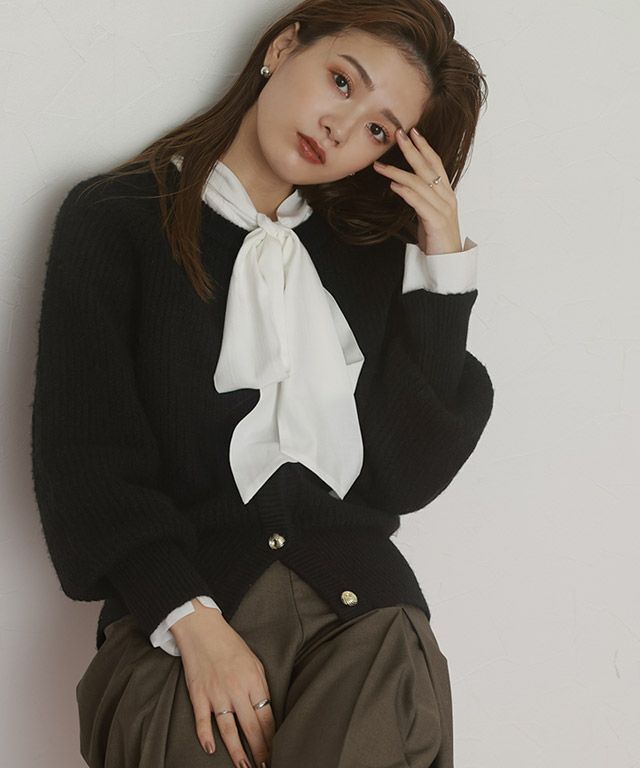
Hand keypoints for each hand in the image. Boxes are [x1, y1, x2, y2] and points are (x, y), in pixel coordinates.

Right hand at [170, 601, 273, 767]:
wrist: (203, 630)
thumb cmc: (231, 645)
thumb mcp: (254, 662)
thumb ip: (260, 687)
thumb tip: (266, 711)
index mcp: (253, 681)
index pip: (266, 717)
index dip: (272, 737)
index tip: (276, 751)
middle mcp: (236, 690)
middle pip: (251, 727)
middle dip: (260, 750)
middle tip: (265, 766)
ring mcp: (216, 694)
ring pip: (228, 730)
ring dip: (237, 751)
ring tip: (245, 766)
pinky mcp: (199, 694)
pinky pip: (202, 720)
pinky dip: (205, 736)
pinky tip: (211, 749)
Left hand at [373, 126, 462, 255]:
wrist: (448, 263)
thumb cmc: (436, 240)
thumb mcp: (427, 215)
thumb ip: (419, 200)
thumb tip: (402, 187)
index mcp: (446, 193)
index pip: (435, 164)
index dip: (424, 147)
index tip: (413, 132)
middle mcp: (447, 197)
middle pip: (428, 168)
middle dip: (412, 149)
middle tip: (399, 134)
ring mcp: (443, 208)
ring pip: (420, 183)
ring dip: (398, 172)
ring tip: (380, 166)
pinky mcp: (436, 221)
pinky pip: (419, 202)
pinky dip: (406, 192)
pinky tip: (393, 185)